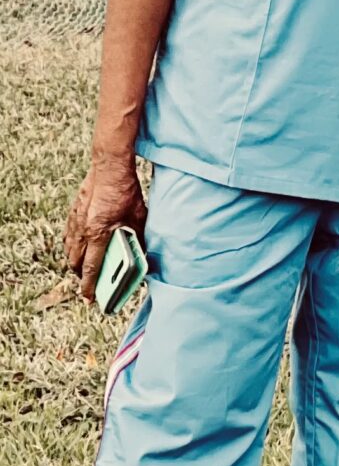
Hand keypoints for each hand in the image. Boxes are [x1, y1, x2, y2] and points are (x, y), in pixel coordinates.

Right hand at [63, 155, 147, 302]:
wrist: (109, 167)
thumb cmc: (127, 191)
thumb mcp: (140, 216)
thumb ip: (138, 236)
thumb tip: (143, 253)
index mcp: (99, 233)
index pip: (91, 267)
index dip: (89, 285)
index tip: (90, 298)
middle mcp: (82, 230)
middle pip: (76, 262)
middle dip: (81, 277)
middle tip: (89, 286)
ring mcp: (74, 221)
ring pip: (69, 250)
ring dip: (75, 262)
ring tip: (83, 271)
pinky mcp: (72, 213)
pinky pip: (68, 236)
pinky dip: (71, 247)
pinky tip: (78, 249)